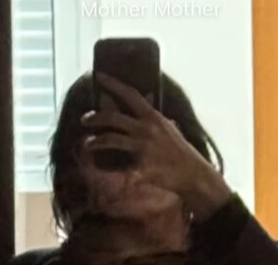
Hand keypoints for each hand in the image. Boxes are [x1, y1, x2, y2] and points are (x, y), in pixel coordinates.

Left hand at [81, 73, 231, 218]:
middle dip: (94, 117)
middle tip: (85, 120)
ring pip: (110, 140)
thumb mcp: (169, 128)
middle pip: (113, 118)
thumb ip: (155, 119)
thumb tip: (148, 107)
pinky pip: (119, 170)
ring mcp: (143, 149)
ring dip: (95, 142)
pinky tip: (99, 172)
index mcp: (153, 117)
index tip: (98, 76)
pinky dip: (108, 172)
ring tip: (87, 144)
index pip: (130, 94)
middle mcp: (146, 130)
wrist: (193, 175)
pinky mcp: (141, 169)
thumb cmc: (181, 152)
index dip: (113, 84)